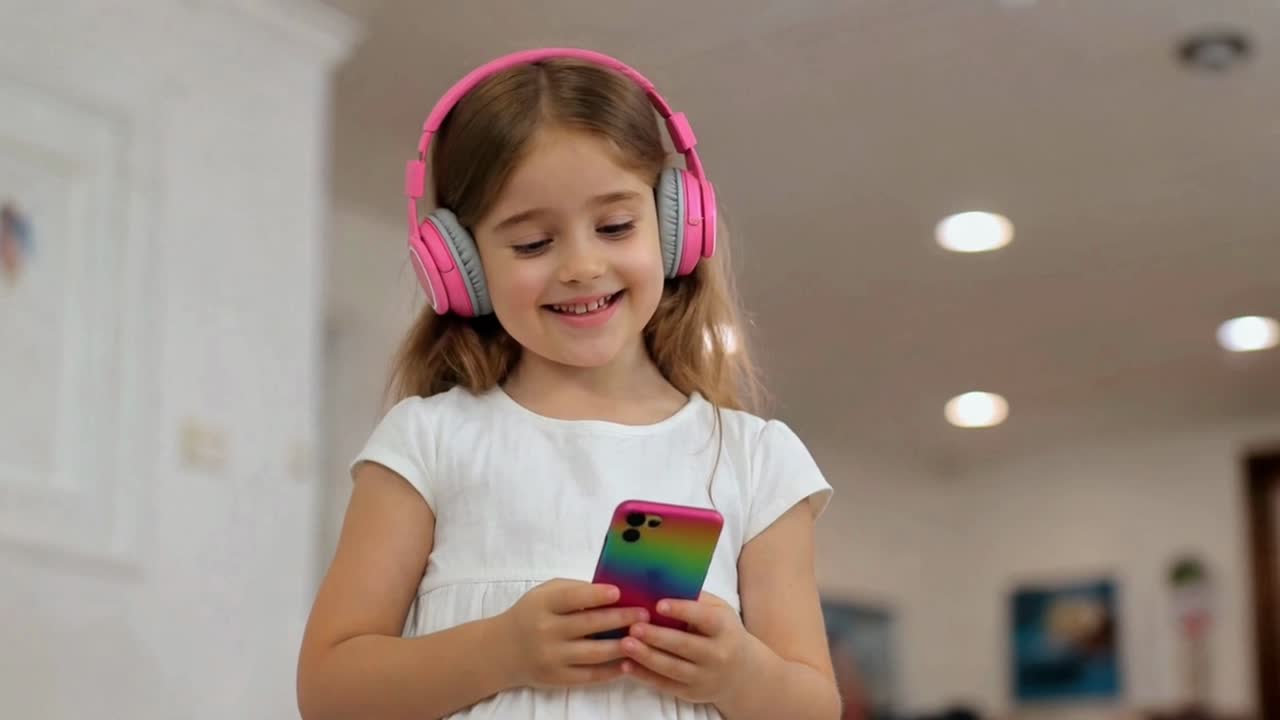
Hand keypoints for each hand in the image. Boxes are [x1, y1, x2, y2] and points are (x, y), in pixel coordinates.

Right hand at [501, 578, 649, 689]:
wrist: (502, 651)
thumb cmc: (531, 614)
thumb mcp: (545, 594)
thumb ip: (574, 591)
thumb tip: (613, 592)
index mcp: (543, 605)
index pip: (572, 598)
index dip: (596, 595)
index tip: (619, 592)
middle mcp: (545, 631)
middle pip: (589, 625)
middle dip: (621, 618)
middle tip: (644, 614)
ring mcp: (551, 657)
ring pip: (594, 653)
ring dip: (622, 646)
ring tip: (644, 639)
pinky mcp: (557, 678)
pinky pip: (590, 676)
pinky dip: (611, 671)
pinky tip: (628, 663)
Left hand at [619, 591, 755, 704]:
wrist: (742, 673)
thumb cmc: (723, 632)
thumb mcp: (720, 611)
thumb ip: (697, 600)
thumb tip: (663, 584)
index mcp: (723, 629)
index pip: (703, 618)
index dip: (681, 611)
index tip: (658, 604)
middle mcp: (717, 654)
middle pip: (684, 645)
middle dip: (657, 636)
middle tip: (633, 627)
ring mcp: (704, 677)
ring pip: (672, 668)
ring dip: (646, 656)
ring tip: (625, 644)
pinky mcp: (692, 693)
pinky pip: (665, 685)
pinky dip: (644, 676)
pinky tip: (626, 666)